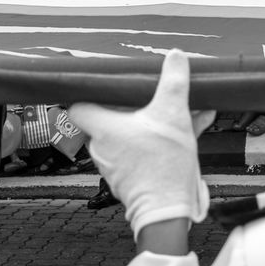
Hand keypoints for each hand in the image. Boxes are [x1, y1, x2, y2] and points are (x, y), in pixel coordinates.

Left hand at [70, 51, 216, 235]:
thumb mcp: (173, 114)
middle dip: (130, 109)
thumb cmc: (163, 165)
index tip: (103, 87)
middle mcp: (102, 148)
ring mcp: (114, 166)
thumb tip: (176, 56)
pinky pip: (139, 153)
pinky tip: (185, 134)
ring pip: (127, 137)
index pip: (78, 107)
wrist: (169, 209)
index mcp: (104, 128)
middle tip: (149, 99)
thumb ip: (174, 82)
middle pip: (107, 119)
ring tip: (176, 118)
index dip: (89, 94)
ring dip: (148, 126)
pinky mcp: (128, 180)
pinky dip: (156, 144)